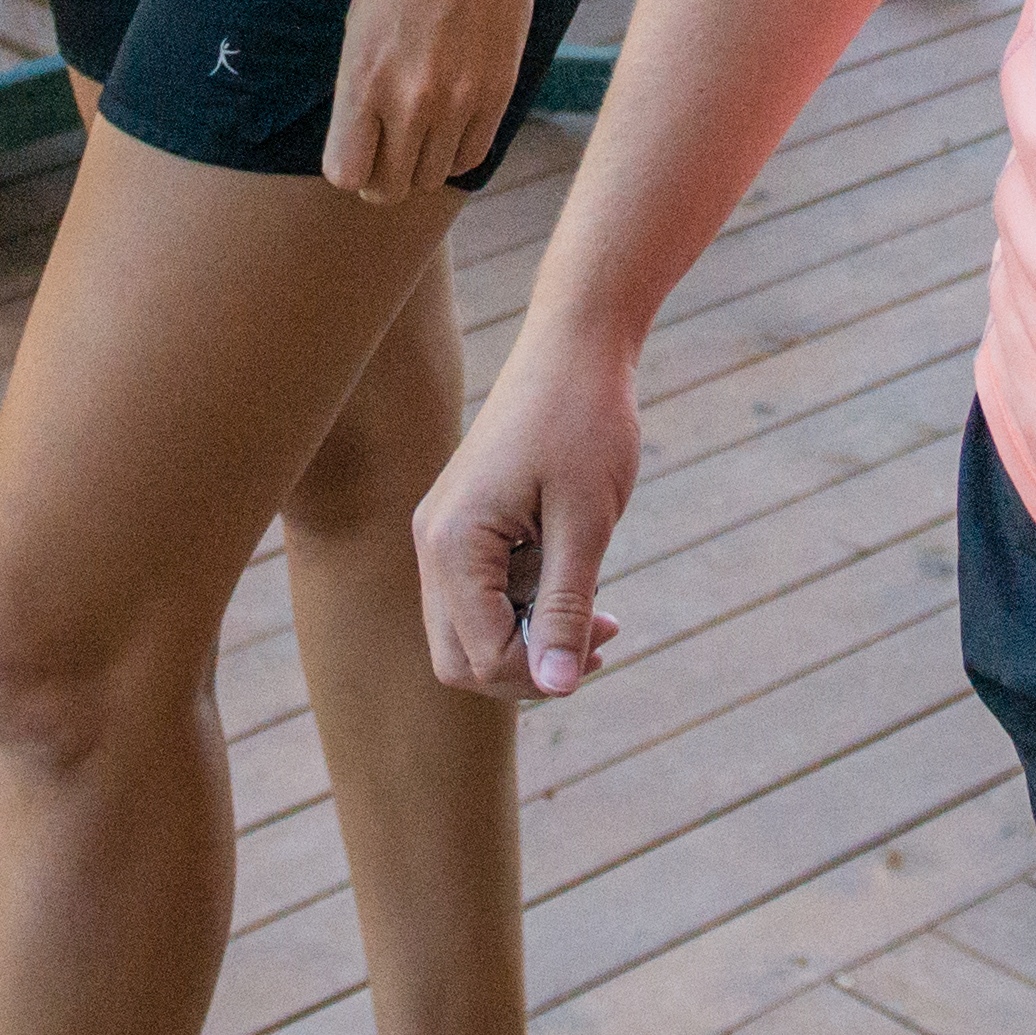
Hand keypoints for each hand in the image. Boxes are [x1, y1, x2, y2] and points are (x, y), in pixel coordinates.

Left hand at [317, 0, 540, 204]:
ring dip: (423, 162)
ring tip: (423, 128)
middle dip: (384, 176)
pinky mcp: (498, 93)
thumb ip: (359, 87)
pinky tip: (453, 121)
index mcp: (362, 78)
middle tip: (389, 149)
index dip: (350, 168)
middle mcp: (409, 99)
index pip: (346, 172)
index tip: (358, 150)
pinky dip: (458, 148)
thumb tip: (363, 138)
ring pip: (433, 177)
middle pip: (390, 187)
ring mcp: (458, 100)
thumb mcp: (359, 25)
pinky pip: (473, 156)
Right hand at [414, 326, 642, 700]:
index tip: (603, 640)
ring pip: (470, 633)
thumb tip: (558, 687)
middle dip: (528, 668)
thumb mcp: (585, 524)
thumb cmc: (584, 424)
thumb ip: (567, 608)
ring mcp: (444, 535)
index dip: (542, 671)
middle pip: (460, 658)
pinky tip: (581, 592)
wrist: (576, 347)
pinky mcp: (466, 527)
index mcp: (452, 545)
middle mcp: (433, 545)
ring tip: (599, 618)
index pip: (481, 656)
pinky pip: (483, 598)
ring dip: (531, 641)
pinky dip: (528, 610)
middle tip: (597, 640)